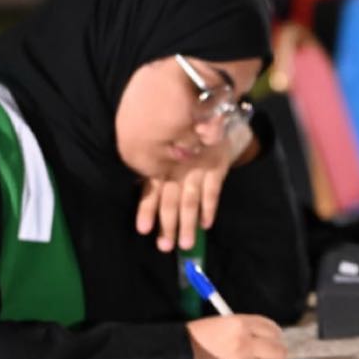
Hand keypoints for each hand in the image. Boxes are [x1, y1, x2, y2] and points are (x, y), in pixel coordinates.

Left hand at [136, 122, 256, 251]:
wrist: (212, 111)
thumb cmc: (185, 136)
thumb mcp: (168, 147)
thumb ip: (157, 166)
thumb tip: (141, 186)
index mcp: (163, 165)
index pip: (152, 190)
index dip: (147, 209)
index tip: (143, 230)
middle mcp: (178, 168)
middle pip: (171, 200)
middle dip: (168, 225)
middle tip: (165, 247)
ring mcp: (198, 167)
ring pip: (190, 199)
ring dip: (188, 223)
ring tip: (185, 243)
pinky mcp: (216, 166)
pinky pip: (213, 189)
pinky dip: (209, 206)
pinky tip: (206, 224)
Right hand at [186, 314, 286, 358]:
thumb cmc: (195, 340)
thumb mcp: (220, 325)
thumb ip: (243, 329)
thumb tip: (261, 338)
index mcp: (240, 324)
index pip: (272, 328)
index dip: (275, 335)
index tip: (273, 340)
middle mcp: (246, 343)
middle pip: (279, 351)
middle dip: (275, 355)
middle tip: (268, 357)